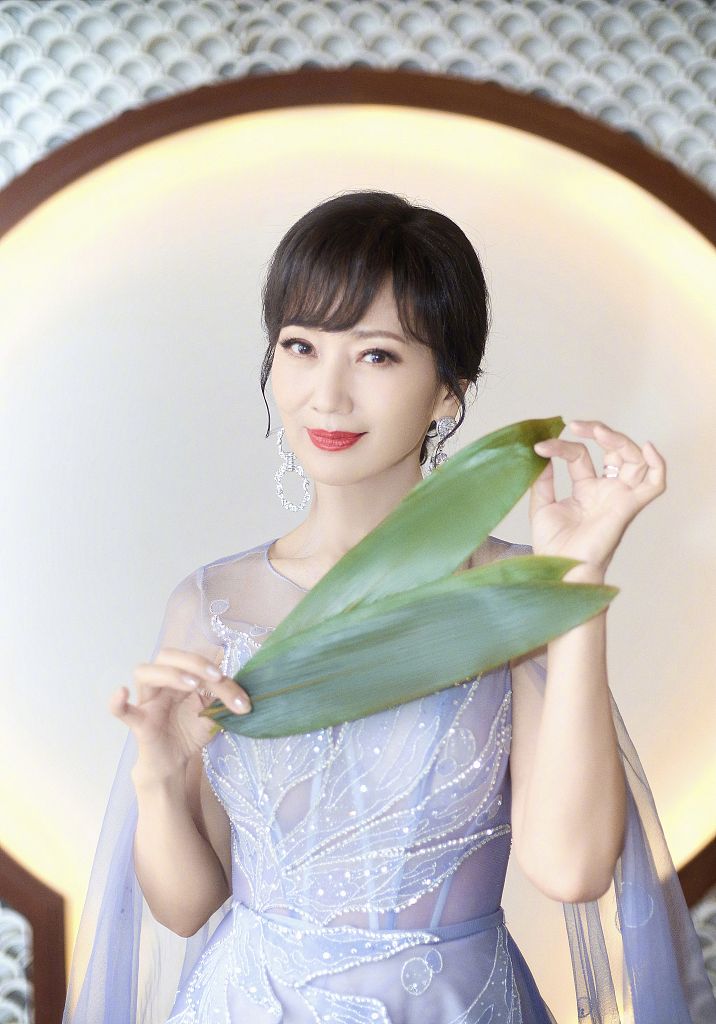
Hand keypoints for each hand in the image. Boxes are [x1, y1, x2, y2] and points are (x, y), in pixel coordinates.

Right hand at [110, 647, 251, 778]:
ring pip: (145, 673)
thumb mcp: (213, 715)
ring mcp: (148, 701)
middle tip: (216, 677)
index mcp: (181, 677)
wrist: (175, 763)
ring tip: (191, 685)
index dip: (219, 676)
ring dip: (170, 674)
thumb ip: (222, 702)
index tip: (241, 699)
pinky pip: (123, 711)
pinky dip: (117, 702)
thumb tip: (244, 695)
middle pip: (168, 656)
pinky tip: (121, 693)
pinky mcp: (139, 723)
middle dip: (194, 661)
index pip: (197, 664)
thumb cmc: (190, 732)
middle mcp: (162, 683)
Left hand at [530, 419, 665, 577]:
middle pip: (613, 450)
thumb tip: (542, 454)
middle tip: (575, 424)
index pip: (579, 455)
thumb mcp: (541, 505)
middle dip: (598, 431)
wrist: (560, 568)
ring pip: (633, 459)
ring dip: (618, 439)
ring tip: (596, 430)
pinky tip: (646, 448)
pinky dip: (658, 465)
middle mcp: (605, 490)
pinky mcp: (628, 506)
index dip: (561, 446)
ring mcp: (618, 497)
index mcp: (585, 489)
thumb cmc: (553, 546)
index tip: (540, 447)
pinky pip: (655, 485)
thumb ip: (543, 480)